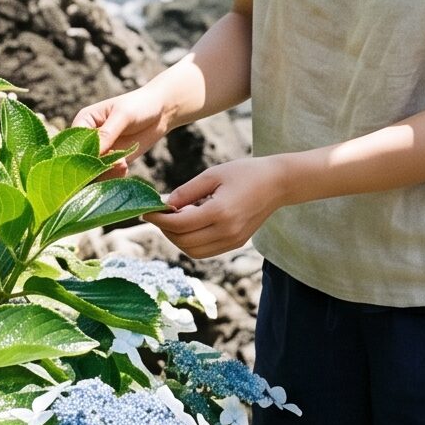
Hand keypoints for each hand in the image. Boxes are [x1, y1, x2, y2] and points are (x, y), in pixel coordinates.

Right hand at [72, 85, 172, 175]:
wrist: (161, 111)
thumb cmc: (139, 105)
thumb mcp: (123, 116)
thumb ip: (107, 133)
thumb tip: (94, 152)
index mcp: (84, 121)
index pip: (74, 142)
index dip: (80, 153)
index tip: (95, 159)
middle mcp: (89, 138)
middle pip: (81, 159)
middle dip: (95, 166)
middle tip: (113, 163)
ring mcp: (101, 150)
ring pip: (93, 170)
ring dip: (107, 172)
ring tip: (122, 165)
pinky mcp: (114, 160)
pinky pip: (108, 174)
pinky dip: (115, 174)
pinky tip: (125, 167)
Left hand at [145, 156, 289, 258]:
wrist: (277, 183)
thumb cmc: (244, 172)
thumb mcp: (213, 174)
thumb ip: (186, 191)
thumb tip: (164, 205)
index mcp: (220, 212)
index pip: (179, 224)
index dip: (159, 219)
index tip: (147, 211)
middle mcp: (227, 231)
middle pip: (183, 241)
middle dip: (165, 229)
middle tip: (158, 215)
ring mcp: (233, 241)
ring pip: (193, 251)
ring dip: (177, 239)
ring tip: (174, 219)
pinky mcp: (236, 243)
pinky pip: (205, 251)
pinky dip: (191, 242)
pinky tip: (190, 224)